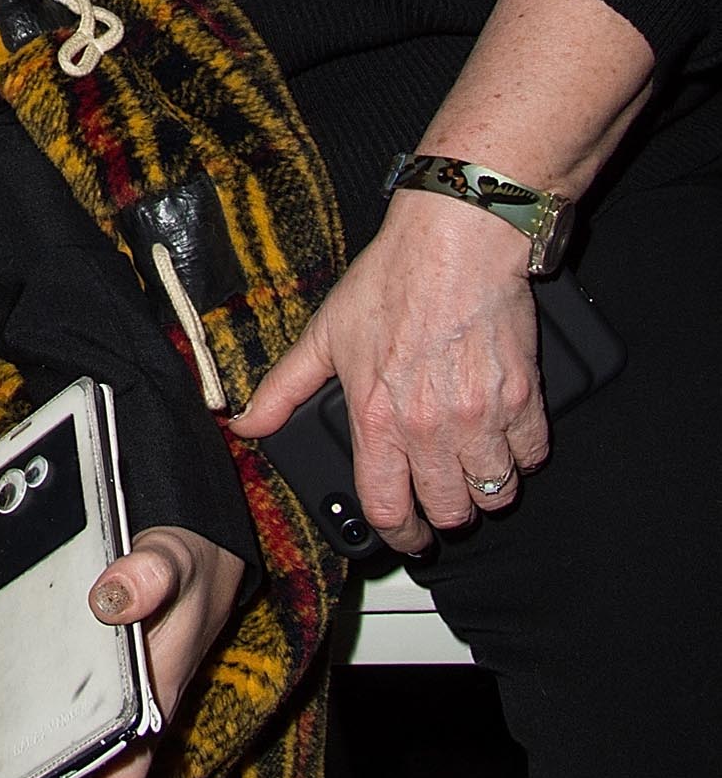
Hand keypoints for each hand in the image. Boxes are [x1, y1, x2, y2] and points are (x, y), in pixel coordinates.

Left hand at [0, 526, 243, 777]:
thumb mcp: (175, 565)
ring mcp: (89, 700)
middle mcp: (112, 721)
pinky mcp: (70, 672)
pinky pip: (28, 697)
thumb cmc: (188, 574)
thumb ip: (150, 577)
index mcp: (143, 721)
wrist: (192, 555)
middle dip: (3, 759)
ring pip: (32, 733)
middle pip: (51, 770)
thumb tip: (107, 597)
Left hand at [233, 194, 549, 552]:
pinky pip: (532, 455)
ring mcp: (480, 416)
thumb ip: (283, 389)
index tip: (407, 537)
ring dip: (485, 489)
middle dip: (445, 514)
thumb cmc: (391, 280)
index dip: (399, 536)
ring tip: (474, 470)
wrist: (456, 240)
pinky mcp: (523, 398)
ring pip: (495, 493)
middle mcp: (430, 428)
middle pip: (449, 512)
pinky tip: (505, 438)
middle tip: (443, 499)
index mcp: (377, 420)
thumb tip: (246, 424)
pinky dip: (522, 455)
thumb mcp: (324, 335)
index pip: (388, 511)